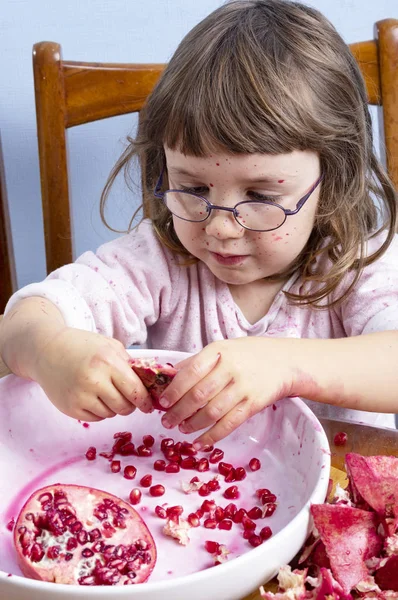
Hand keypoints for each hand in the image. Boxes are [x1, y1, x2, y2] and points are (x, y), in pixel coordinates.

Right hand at [31, 328, 152, 420]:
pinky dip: (99, 411)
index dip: (144, 401)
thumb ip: (129, 364)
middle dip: (130, 405)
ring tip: (105, 392)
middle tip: (127, 399)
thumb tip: (149, 384)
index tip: (148, 406)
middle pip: (124, 407)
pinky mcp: (70, 408)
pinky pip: (95, 418)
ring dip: (113, 407)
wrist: (46, 350)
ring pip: (110, 414)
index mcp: (107, 362)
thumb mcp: (109, 346)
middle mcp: (94, 380)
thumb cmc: (82, 346)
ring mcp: (80, 396)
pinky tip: (93, 397)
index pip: (135, 391)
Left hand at [158, 337, 297, 447]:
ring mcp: (243, 387)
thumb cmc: (247, 355)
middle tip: (167, 421)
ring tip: (181, 429)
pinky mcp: (253, 404)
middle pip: (199, 394)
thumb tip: (167, 376)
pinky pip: (229, 424)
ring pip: (212, 411)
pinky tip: (200, 442)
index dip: (174, 389)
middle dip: (179, 411)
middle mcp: (231, 368)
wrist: (284, 362)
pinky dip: (212, 436)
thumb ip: (197, 362)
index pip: (190, 372)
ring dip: (193, 424)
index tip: (162, 402)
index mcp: (219, 351)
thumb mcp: (222, 349)